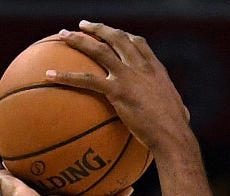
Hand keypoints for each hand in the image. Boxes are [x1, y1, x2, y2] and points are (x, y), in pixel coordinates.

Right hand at [0, 117, 129, 195]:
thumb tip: (130, 188)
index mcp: (50, 184)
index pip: (56, 160)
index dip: (62, 143)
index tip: (74, 123)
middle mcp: (29, 177)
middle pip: (32, 149)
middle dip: (34, 129)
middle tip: (42, 107)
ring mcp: (12, 175)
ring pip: (7, 147)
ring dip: (6, 129)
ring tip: (8, 107)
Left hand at [51, 21, 193, 155]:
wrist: (173, 135)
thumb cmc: (175, 131)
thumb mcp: (178, 113)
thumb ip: (175, 109)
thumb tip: (181, 118)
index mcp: (156, 70)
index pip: (139, 44)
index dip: (124, 36)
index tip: (114, 33)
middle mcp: (142, 67)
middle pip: (117, 38)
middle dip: (98, 29)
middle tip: (82, 25)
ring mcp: (129, 76)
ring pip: (99, 50)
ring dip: (78, 40)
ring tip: (61, 36)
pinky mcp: (117, 91)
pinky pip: (86, 80)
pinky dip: (65, 76)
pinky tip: (48, 75)